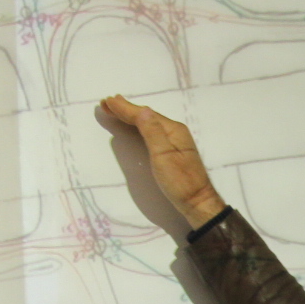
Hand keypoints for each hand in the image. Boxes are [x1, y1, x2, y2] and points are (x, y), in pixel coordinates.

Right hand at [99, 95, 226, 228]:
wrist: (197, 201)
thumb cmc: (180, 182)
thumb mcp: (163, 156)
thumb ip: (153, 132)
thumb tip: (142, 110)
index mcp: (172, 130)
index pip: (144, 115)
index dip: (125, 109)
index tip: (107, 102)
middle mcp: (174, 130)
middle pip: (146, 116)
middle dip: (126, 110)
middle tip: (107, 102)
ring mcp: (174, 140)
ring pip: (148, 123)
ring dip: (131, 116)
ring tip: (116, 109)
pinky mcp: (172, 150)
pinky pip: (151, 131)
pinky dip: (138, 126)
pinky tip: (134, 126)